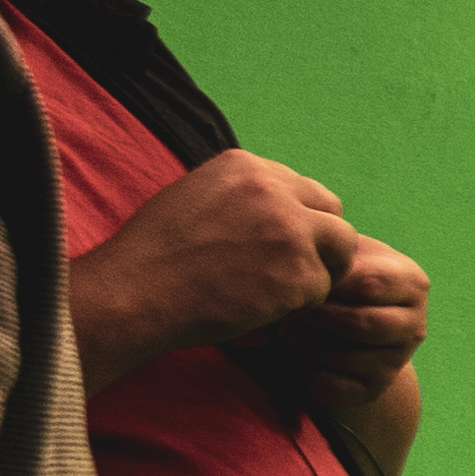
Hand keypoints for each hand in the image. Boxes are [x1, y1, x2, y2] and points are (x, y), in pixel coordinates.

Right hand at [71, 150, 355, 383]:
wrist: (133, 293)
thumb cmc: (154, 256)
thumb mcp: (196, 197)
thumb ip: (243, 196)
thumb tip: (282, 205)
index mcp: (246, 165)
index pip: (305, 190)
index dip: (300, 222)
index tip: (280, 247)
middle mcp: (274, 189)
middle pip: (334, 214)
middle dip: (322, 245)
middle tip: (294, 273)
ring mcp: (291, 229)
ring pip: (341, 251)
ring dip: (317, 274)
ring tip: (276, 292)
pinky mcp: (299, 271)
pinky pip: (321, 290)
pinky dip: (298, 305)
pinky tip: (260, 309)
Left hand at [261, 233, 428, 400]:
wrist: (343, 327)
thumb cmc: (336, 280)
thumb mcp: (341, 255)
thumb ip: (330, 246)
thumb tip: (307, 243)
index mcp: (412, 284)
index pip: (370, 284)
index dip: (326, 282)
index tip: (292, 275)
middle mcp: (413, 326)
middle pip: (360, 324)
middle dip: (313, 316)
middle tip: (281, 306)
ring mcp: (395, 362)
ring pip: (344, 357)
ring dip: (301, 341)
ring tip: (280, 325)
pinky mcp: (371, 391)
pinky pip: (331, 384)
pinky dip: (300, 368)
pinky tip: (287, 351)